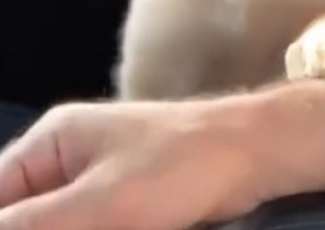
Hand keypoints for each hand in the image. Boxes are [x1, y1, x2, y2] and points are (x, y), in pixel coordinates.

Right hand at [0, 99, 269, 229]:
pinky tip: (126, 229)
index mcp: (53, 143)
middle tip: (91, 229)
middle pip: (27, 213)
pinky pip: (95, 224)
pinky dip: (97, 229)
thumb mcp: (97, 203)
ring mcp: (103, 179)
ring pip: (63, 222)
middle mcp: (71, 157)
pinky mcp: (133, 201)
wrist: (259, 155)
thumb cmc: (182, 167)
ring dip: (70, 228)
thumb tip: (0, 228)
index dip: (6, 225)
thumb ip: (31, 226)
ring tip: (114, 226)